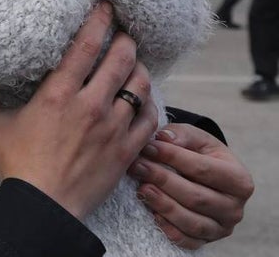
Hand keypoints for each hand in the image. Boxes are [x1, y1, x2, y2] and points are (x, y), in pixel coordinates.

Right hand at [0, 2, 158, 219]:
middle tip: (123, 34)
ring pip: (140, 86)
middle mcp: (91, 105)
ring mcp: (113, 128)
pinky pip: (151, 119)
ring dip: (139, 70)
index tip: (106, 6)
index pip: (85, 45)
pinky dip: (150, 104)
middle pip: (121, 59)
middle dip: (125, 40)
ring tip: (134, 64)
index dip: (99, 20)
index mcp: (58, 93)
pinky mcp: (127, 150)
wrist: (44, 207)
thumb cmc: (17, 165)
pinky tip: (143, 101)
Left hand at [129, 125, 253, 248]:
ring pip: (192, 222)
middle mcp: (235, 208)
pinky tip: (152, 213)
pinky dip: (169, 229)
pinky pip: (188, 241)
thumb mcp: (196, 139)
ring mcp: (222, 227)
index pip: (204, 170)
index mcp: (239, 180)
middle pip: (197, 197)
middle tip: (137, 166)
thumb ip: (182, 135)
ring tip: (141, 188)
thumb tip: (163, 138)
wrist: (205, 176)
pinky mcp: (207, 241)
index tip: (148, 147)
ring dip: (163, 205)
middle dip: (163, 181)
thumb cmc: (200, 154)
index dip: (173, 157)